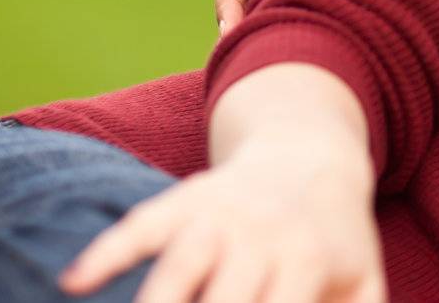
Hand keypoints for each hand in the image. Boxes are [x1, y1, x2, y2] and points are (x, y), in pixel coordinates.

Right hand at [60, 132, 382, 302]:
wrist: (312, 153)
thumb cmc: (336, 242)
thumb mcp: (362, 284)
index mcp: (306, 260)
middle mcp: (260, 234)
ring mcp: (217, 213)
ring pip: (175, 267)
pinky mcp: (181, 198)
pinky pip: (140, 222)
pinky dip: (107, 249)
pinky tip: (76, 283)